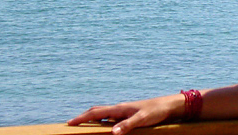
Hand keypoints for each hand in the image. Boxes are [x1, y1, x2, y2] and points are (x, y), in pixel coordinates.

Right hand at [67, 94, 182, 134]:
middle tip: (72, 124)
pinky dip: (103, 120)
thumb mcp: (141, 119)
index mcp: (119, 108)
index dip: (82, 118)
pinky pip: (111, 117)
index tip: (69, 123)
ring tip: (84, 125)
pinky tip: (104, 126)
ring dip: (93, 118)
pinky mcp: (129, 114)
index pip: (96, 112)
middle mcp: (119, 108)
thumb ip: (127, 126)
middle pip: (97, 111)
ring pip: (104, 113)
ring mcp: (124, 111)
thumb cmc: (155, 111)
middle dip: (84, 117)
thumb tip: (112, 132)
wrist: (168, 106)